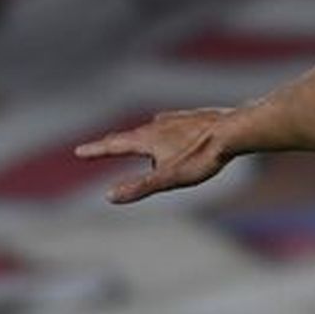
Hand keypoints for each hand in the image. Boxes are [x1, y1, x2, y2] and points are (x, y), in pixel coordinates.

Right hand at [75, 108, 234, 202]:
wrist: (234, 130)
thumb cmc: (202, 156)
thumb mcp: (168, 178)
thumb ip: (140, 187)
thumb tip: (109, 196)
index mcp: (147, 138)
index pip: (114, 145)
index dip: (96, 150)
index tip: (80, 151)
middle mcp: (158, 124)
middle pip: (131, 135)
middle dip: (116, 142)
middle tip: (103, 145)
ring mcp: (177, 119)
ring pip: (154, 127)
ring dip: (142, 134)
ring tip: (138, 139)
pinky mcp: (195, 117)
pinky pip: (174, 122)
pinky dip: (165, 126)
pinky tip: (172, 124)